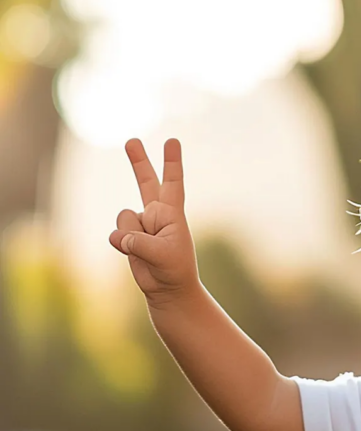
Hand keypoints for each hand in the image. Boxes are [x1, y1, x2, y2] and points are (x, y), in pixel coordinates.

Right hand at [110, 138, 199, 307]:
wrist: (168, 290)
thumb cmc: (175, 270)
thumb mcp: (162, 255)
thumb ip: (138, 242)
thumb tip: (118, 236)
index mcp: (172, 214)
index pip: (173, 183)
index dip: (172, 162)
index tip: (173, 141)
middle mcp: (156, 214)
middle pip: (146, 181)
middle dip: (139, 161)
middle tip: (132, 140)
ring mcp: (140, 225)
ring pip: (123, 218)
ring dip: (131, 236)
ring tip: (147, 251)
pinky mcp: (127, 236)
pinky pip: (115, 235)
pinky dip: (121, 245)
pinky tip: (132, 254)